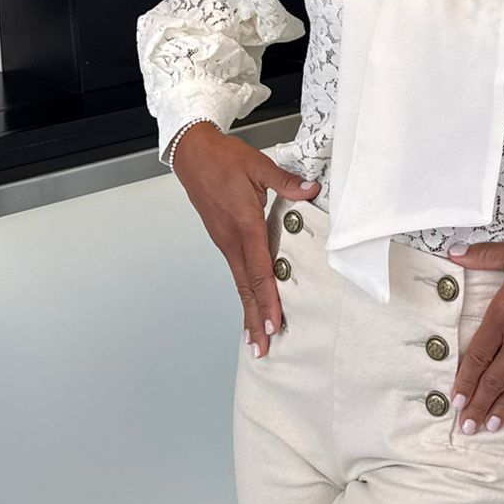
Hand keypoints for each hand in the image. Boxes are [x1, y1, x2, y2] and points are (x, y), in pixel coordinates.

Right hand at [170, 124, 319, 353]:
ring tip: (254, 338)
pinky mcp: (222, 239)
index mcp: (244, 224)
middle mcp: (231, 240)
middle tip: (261, 349)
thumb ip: (286, 182)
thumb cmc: (223, 159)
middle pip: (245, 287)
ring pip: (239, 282)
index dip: (266, 299)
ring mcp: (224, 241)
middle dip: (253, 319)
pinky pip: (235, 272)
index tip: (272, 323)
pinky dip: (243, 293)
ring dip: (247, 310)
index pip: (259, 269)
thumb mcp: (258, 165)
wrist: (193, 154)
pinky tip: (249, 305)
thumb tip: (311, 190)